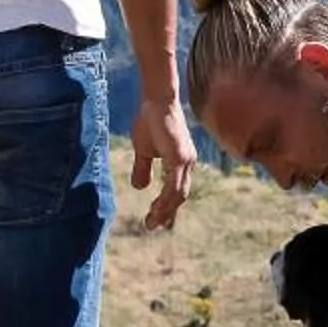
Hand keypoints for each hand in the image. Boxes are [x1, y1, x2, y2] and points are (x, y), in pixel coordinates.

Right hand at [127, 94, 196, 231]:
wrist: (155, 101)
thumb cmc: (150, 121)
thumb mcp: (143, 150)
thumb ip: (143, 169)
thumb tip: (140, 187)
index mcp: (181, 162)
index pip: (177, 190)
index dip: (168, 207)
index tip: (156, 221)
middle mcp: (188, 163)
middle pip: (180, 196)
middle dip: (166, 213)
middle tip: (152, 226)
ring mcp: (185, 160)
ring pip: (178, 193)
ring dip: (165, 210)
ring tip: (152, 221)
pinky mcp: (179, 157)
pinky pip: (174, 183)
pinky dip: (166, 198)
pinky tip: (157, 207)